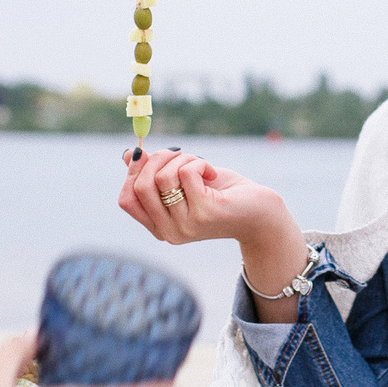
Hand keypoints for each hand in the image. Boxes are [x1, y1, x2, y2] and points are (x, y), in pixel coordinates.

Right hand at [118, 147, 309, 319]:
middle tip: (179, 154)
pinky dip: (199, 163)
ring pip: (163, 176)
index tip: (147, 155)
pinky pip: (186, 173)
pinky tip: (213, 172)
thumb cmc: (223, 195)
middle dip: (157, 159)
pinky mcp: (205, 213)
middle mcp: (169, 232)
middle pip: (140, 186)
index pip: (126, 199)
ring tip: (201, 165)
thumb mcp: (186, 183)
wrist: (261, 213)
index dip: (133, 172)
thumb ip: (159, 173)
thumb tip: (129, 154)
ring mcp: (186, 224)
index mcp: (160, 227)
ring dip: (183, 158)